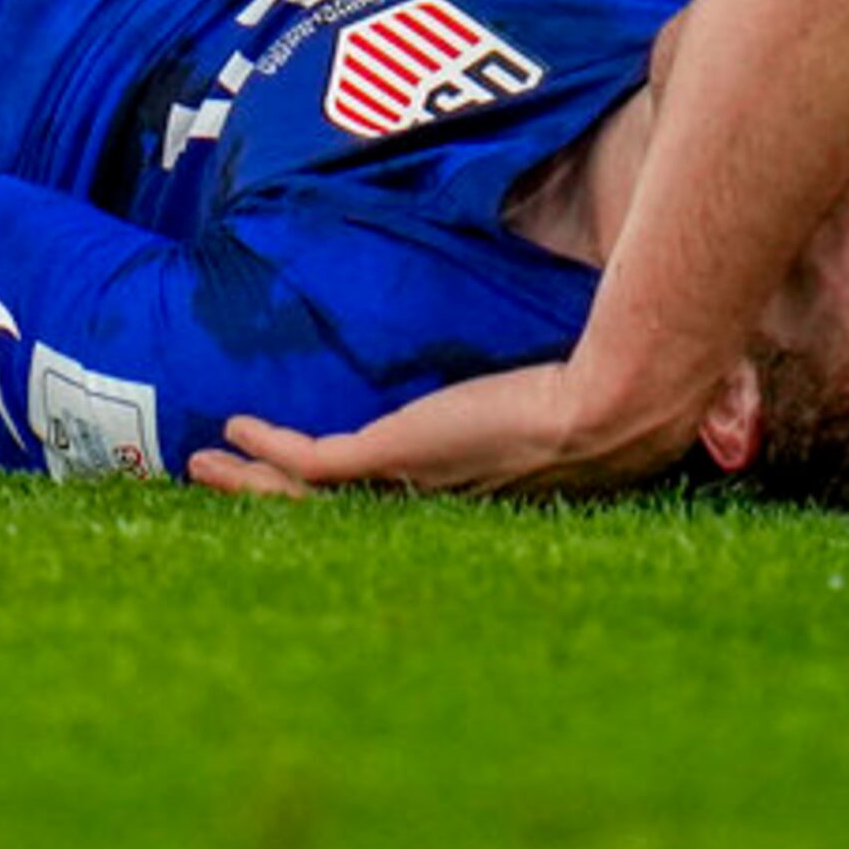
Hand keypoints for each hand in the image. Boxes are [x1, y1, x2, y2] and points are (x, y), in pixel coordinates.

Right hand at [187, 357, 720, 502]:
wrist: (617, 402)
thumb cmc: (618, 383)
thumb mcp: (594, 379)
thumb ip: (604, 357)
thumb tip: (643, 332)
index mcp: (482, 489)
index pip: (407, 501)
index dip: (363, 498)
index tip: (329, 486)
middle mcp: (443, 499)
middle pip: (342, 516)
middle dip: (282, 504)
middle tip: (231, 490)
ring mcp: (416, 481)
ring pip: (312, 499)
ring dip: (255, 487)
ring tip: (205, 470)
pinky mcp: (397, 454)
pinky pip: (313, 464)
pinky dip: (267, 454)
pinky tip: (230, 436)